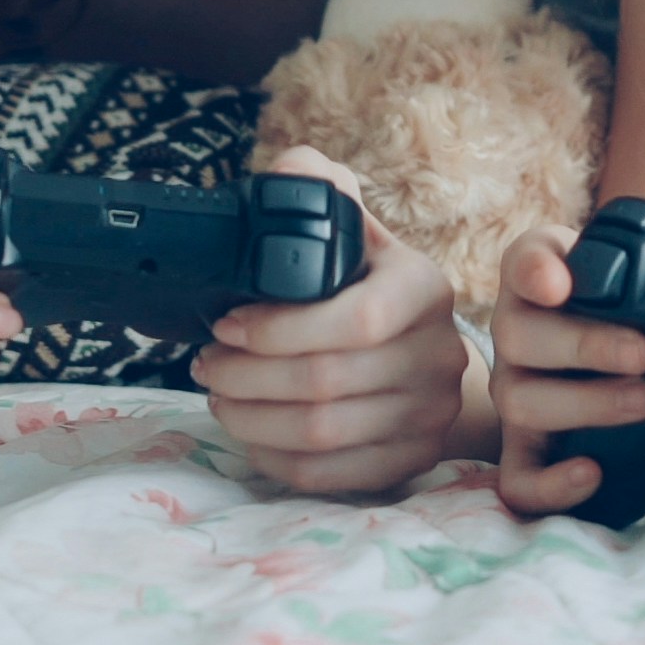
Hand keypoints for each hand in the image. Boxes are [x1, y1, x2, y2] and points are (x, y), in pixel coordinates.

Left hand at [188, 147, 467, 495]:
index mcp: (423, 288)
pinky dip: (275, 457)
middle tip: (205, 364)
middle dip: (245, 377)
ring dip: (250, 418)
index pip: (357, 319)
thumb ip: (319, 189)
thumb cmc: (372, 288)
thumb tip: (293, 169)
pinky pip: (330, 474)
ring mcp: (430, 414)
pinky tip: (250, 432)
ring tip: (219, 393)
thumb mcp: (356, 233)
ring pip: (322, 434)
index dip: (278, 330)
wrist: (429, 356)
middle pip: (326, 383)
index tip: (226, 324)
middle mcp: (439, 354)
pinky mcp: (411, 460)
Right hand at [487, 223, 644, 516]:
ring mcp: (516, 392)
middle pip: (517, 334)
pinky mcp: (525, 449)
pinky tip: (591, 472)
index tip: (559, 284)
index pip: (524, 260)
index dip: (535, 270)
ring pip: (520, 401)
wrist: (636, 357)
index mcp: (543, 277)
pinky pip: (517, 477)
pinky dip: (548, 482)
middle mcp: (517, 331)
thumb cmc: (641, 310)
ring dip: (585, 404)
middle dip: (585, 345)